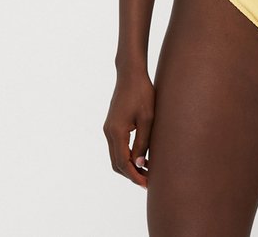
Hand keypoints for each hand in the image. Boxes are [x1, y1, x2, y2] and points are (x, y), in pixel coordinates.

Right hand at [103, 68, 154, 188]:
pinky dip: (126, 156)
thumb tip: (139, 164)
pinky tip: (140, 155)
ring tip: (146, 170)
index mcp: (116, 132)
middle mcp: (109, 132)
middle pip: (116, 163)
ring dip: (128, 166)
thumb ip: (143, 142)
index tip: (147, 183)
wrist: (130, 74)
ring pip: (115, 156)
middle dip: (131, 174)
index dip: (135, 176)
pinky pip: (117, 147)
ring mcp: (109, 128)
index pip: (123, 163)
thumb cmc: (142, 93)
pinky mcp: (112, 124)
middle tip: (148, 180)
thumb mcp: (147, 118)